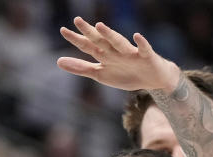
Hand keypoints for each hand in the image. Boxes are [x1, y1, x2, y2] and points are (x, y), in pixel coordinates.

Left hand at [57, 17, 179, 92]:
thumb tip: (58, 62)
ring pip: (119, 43)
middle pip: (101, 41)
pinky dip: (141, 43)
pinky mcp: (146, 57)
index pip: (88, 45)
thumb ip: (81, 68)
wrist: (153, 80)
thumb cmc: (126, 74)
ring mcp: (131, 53)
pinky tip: (137, 36)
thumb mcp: (101, 74)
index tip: (62, 30)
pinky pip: (144, 49)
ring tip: (100, 26)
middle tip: (77, 20)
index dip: (76, 39)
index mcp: (104, 55)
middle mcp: (116, 51)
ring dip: (110, 35)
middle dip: (90, 32)